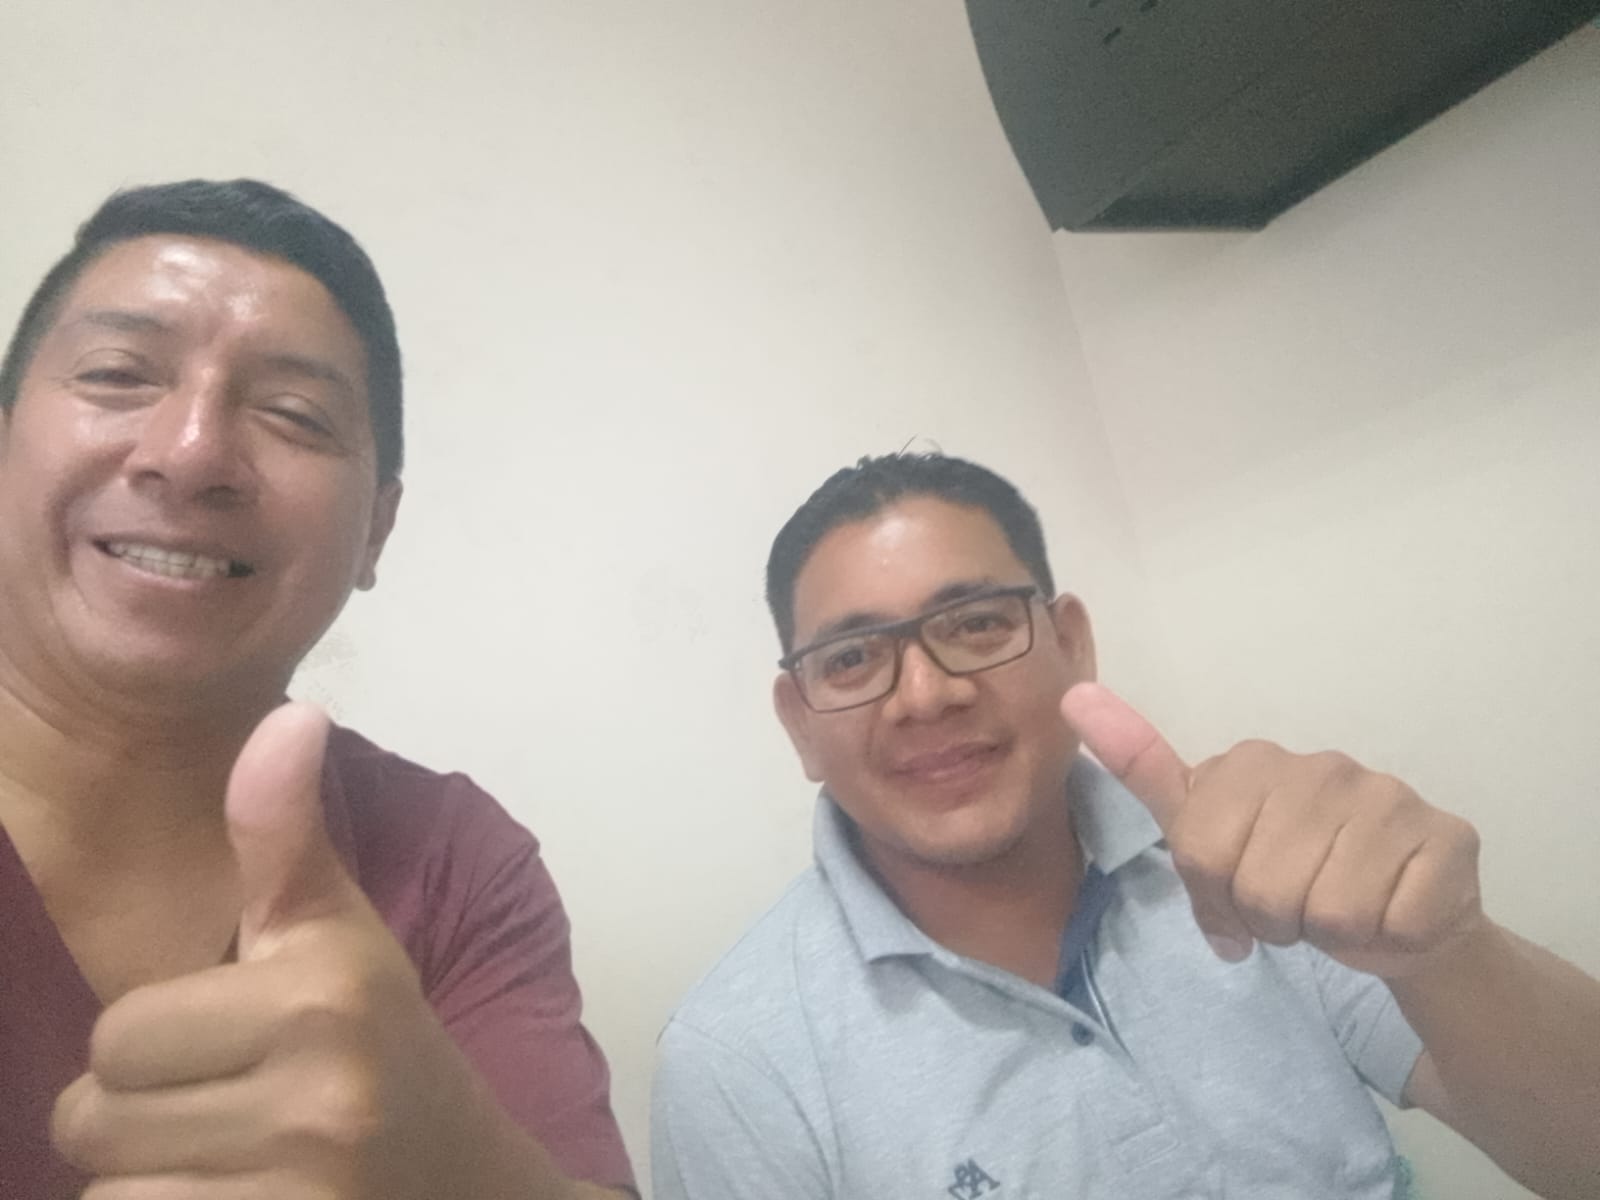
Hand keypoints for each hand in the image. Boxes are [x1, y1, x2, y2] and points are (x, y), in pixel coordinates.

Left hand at [53, 703, 480, 1198]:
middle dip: (136, 1120)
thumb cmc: (386, 1045)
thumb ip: (287, 836)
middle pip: (97, 1117)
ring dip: (147, 1187)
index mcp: (325, 989)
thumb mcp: (343, 937)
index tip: (222, 1046)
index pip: (120, 1031)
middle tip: (217, 1112)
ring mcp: (307, 1188)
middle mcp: (322, 1090)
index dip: (154, 1044)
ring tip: (224, 1165)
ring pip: (110, 1197)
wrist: (472, 1183)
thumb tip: (288, 714)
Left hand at [1061, 682, 1485, 978]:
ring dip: (1329, 935)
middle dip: (1272, 921)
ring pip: (1327, 911)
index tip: (1236, 895)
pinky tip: (1391, 915)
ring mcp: (1387, 794)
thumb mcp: (1208, 834)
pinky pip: (1389, 922)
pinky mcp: (1447, 837)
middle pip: (1261, 889)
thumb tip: (1073, 696)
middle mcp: (1320, 764)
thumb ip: (1145, 773)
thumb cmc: (1293, 874)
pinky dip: (1386, 940)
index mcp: (1251, 763)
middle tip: (1296, 909)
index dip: (1217, 898)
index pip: (1200, 852)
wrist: (1399, 918)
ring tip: (1340, 909)